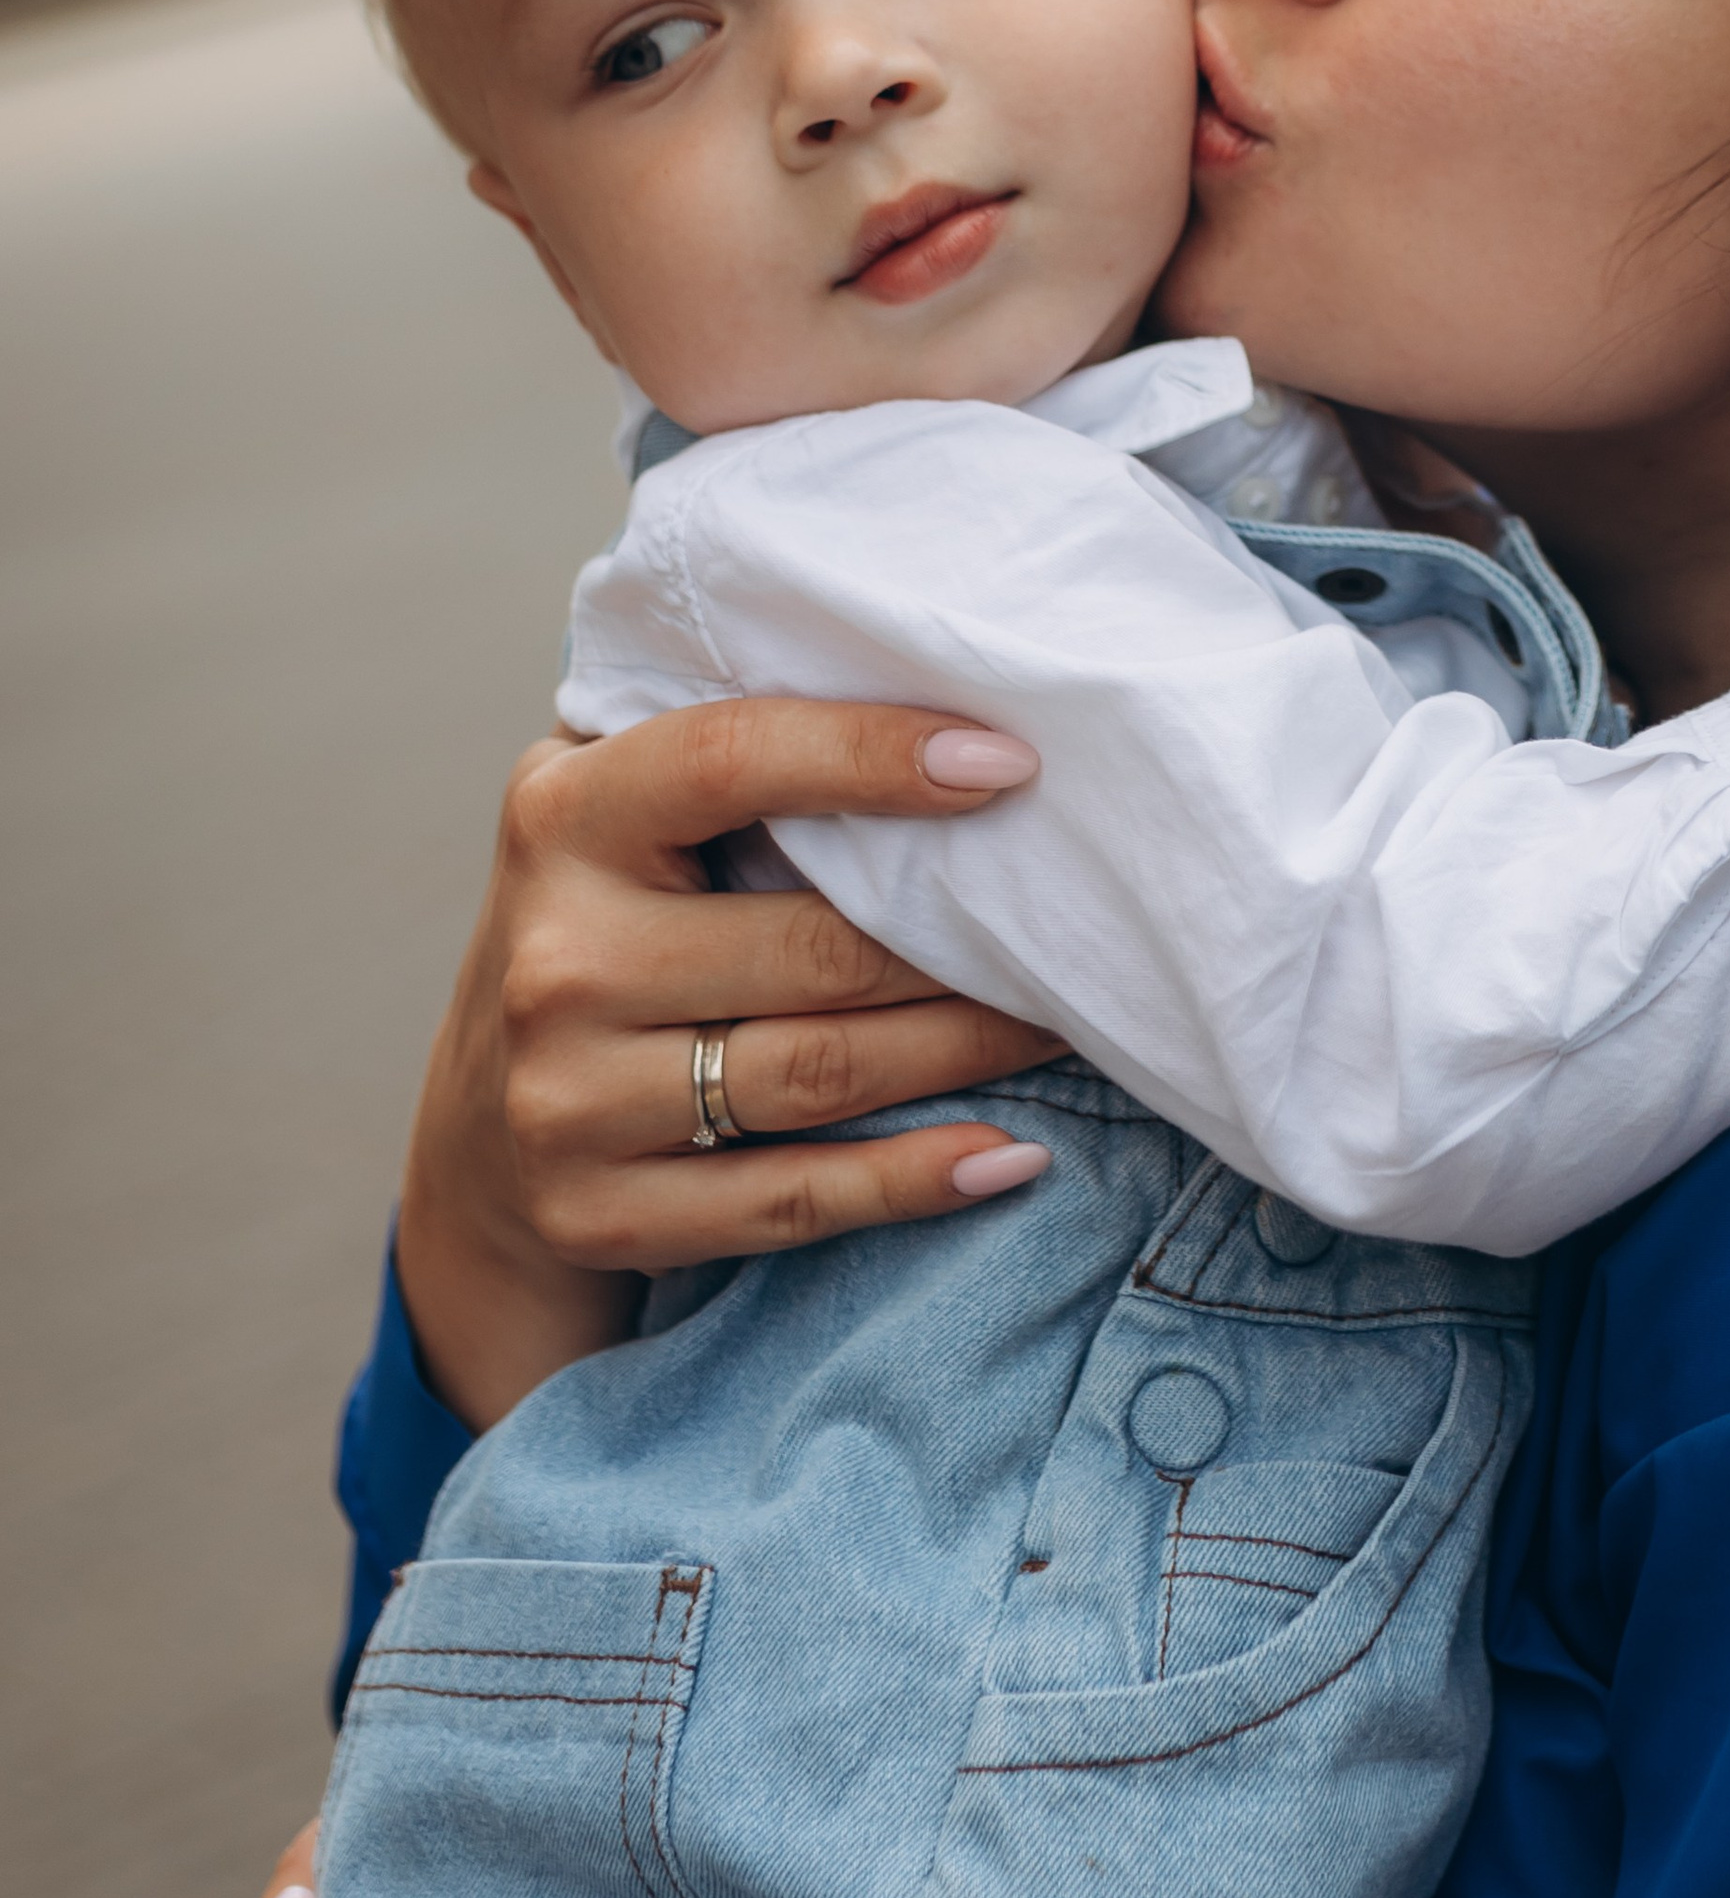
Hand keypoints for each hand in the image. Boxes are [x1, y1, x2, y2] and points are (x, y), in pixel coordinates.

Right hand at [400, 700, 1067, 1429]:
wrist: (480, 1133)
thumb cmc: (606, 927)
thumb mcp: (615, 815)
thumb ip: (722, 754)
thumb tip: (929, 686)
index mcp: (562, 818)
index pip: (732, 761)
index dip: (874, 754)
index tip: (1009, 761)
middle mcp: (556, 959)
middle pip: (819, 949)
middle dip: (971, 943)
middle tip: (1081, 923)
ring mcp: (568, 1098)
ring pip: (823, 1073)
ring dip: (973, 1050)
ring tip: (1068, 1021)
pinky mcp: (600, 1210)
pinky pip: (795, 1198)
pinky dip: (917, 1179)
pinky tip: (1009, 1155)